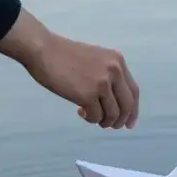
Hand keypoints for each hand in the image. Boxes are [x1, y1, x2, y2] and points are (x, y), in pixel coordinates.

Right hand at [0, 9, 139, 128]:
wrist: (43, 50)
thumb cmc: (64, 54)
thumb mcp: (96, 58)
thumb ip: (108, 74)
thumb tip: (113, 100)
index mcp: (118, 61)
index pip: (133, 91)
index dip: (133, 110)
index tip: (129, 123)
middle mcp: (114, 71)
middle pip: (127, 105)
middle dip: (120, 120)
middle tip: (111, 126)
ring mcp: (102, 83)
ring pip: (112, 114)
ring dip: (103, 121)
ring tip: (91, 117)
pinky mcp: (87, 95)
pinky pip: (96, 116)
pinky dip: (90, 119)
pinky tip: (80, 112)